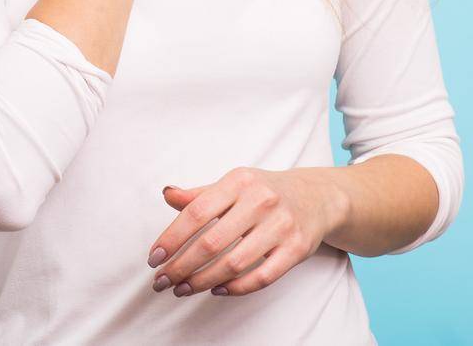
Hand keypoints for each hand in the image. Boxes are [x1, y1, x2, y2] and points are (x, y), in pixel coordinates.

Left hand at [145, 167, 347, 297]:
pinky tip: (217, 290)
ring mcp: (281, 226)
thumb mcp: (235, 184)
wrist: (318, 196)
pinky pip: (262, 277)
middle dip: (182, 266)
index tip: (154, 258)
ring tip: (183, 289)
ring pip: (234, 263)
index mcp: (240, 181)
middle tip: (163, 281)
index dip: (171, 238)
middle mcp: (261, 201)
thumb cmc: (266, 191)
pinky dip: (236, 288)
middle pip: (211, 242)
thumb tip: (167, 194)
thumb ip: (200, 194)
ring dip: (203, 281)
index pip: (197, 212)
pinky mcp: (297, 249)